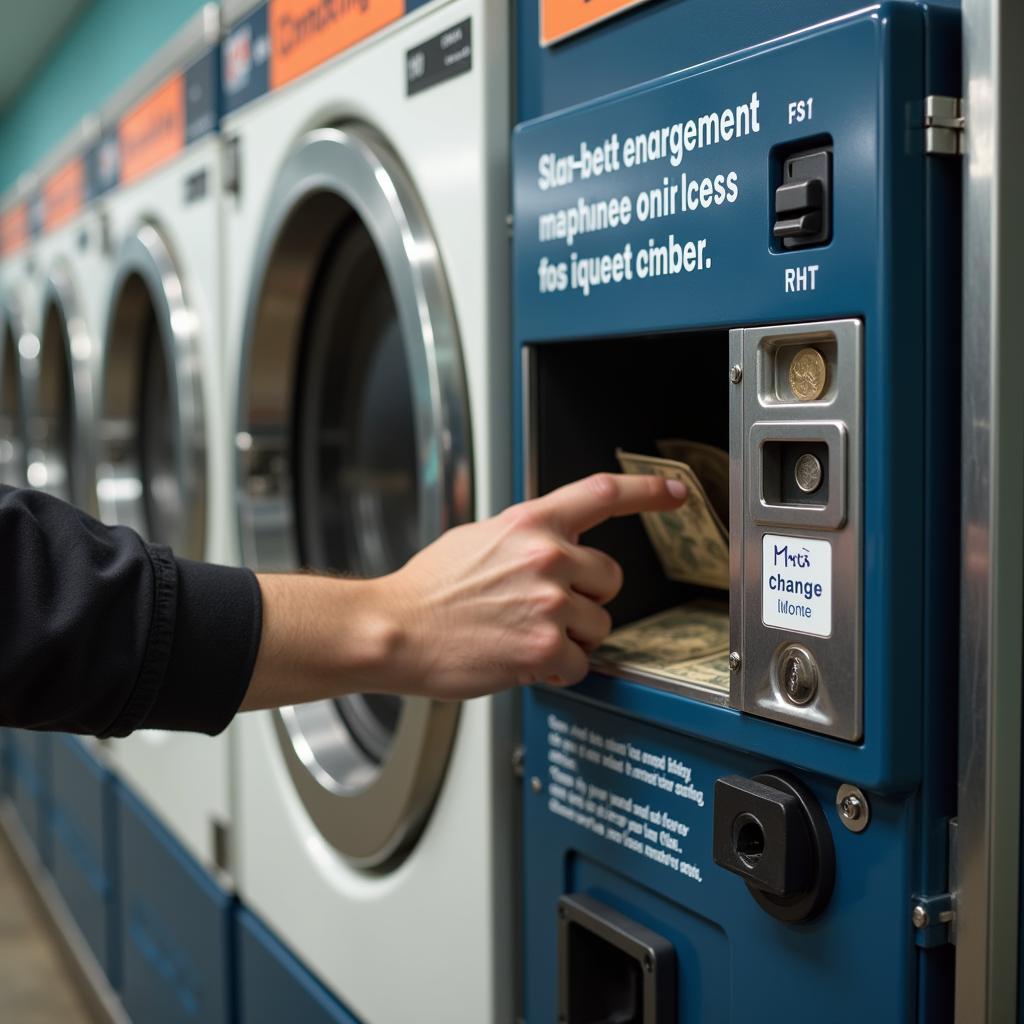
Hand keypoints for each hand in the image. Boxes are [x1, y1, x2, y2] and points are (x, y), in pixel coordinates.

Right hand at [382, 473, 686, 698]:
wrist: (395, 629)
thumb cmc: (428, 590)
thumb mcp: (477, 540)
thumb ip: (523, 539)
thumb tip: (551, 545)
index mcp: (529, 523)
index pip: (602, 494)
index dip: (647, 490)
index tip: (675, 491)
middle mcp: (546, 557)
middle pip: (610, 578)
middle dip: (587, 598)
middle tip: (550, 610)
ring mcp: (548, 602)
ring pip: (599, 625)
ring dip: (572, 638)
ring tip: (526, 637)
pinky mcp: (544, 647)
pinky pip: (580, 663)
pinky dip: (558, 669)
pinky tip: (524, 661)